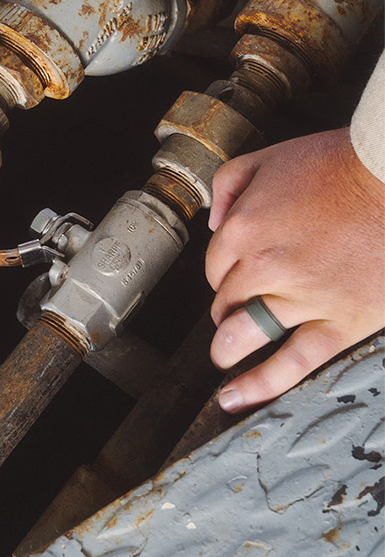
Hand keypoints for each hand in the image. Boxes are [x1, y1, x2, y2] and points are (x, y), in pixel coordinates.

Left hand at [204, 128, 384, 410]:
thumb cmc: (340, 165)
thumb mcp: (267, 159)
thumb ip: (228, 187)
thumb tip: (213, 222)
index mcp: (242, 229)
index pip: (214, 267)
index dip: (224, 273)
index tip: (235, 277)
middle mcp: (265, 266)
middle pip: (227, 301)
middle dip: (227, 309)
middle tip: (232, 315)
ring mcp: (303, 297)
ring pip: (248, 334)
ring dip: (229, 348)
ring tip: (225, 358)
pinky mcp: (343, 320)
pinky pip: (294, 362)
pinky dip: (262, 384)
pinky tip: (239, 397)